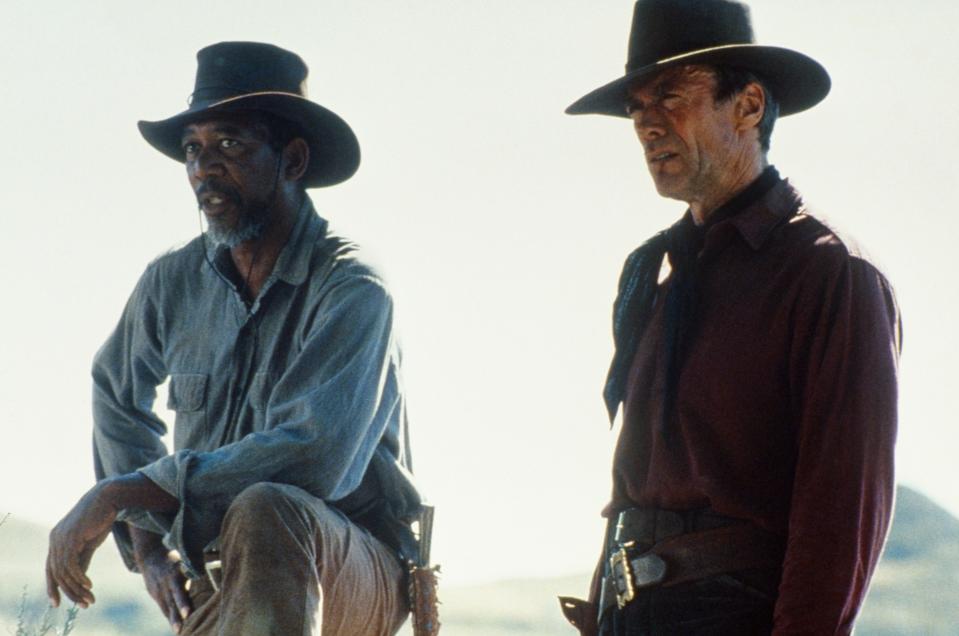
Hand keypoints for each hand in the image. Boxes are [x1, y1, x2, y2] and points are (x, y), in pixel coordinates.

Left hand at [46, 484, 116, 607]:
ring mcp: (61, 538)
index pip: (50, 569)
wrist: (108, 498)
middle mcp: (54, 539)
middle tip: (84, 605)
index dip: (53, 587)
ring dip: (76, 589)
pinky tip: (89, 585)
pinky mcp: (71, 538)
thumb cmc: (100, 518)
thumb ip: (82, 559)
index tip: (58, 603)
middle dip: (69, 592)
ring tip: (89, 599)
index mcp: (56, 539)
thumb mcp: (90, 543)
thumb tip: (79, 579)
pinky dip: (79, 578)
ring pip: (63, 572)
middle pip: (56, 573)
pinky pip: (71, 565)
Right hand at [139, 548, 191, 632]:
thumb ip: (191, 570)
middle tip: (179, 629)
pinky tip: (176, 626)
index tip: (187, 614)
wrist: (150, 555)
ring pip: (166, 607)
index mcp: (173, 575)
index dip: (182, 603)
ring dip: (173, 620)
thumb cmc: (173, 559)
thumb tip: (205, 576)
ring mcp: (157, 591)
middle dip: (176, 616)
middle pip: (171, 603)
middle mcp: (164, 585)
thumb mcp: (183, 561)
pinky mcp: (154, 594)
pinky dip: (169, 616)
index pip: (178, 592)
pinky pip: (163, 607)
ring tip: (179, 631)